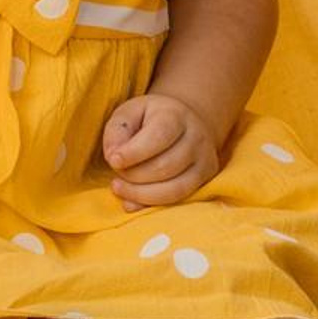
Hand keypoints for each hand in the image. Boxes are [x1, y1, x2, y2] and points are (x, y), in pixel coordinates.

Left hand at [102, 94, 220, 207]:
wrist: (186, 122)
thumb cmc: (149, 119)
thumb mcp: (129, 113)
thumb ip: (117, 131)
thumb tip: (113, 158)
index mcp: (176, 115)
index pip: (158, 137)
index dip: (134, 153)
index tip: (112, 160)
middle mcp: (196, 138)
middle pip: (165, 166)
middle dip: (133, 175)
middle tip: (116, 171)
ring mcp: (205, 162)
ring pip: (174, 189)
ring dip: (141, 194)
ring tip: (119, 187)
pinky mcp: (205, 181)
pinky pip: (179, 201)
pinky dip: (151, 205)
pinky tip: (131, 201)